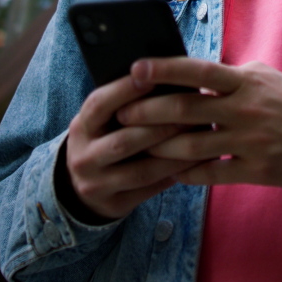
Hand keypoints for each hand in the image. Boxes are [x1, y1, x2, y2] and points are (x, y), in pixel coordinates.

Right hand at [64, 75, 189, 220]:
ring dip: (173, 155)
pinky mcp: (113, 204)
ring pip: (141, 170)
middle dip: (160, 127)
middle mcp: (84, 156)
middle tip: (191, 114)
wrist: (85, 185)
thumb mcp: (103, 119)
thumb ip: (124, 103)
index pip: (100, 104)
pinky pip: (149, 190)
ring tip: (199, 140)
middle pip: (124, 141)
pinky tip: (193, 162)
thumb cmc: (105, 137)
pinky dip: (173, 174)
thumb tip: (165, 77)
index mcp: (82, 126)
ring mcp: (96, 184)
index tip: (154, 76)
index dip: (125, 90)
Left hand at [117, 57, 281, 188]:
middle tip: (122, 112)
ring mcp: (250, 141)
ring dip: (161, 147)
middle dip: (148, 111)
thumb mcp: (261, 77)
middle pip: (187, 110)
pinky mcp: (256, 170)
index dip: (165, 69)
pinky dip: (187, 173)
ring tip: (137, 145)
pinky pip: (212, 174)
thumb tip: (188, 71)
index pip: (198, 70)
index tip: (136, 68)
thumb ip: (227, 75)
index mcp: (244, 81)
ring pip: (193, 146)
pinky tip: (168, 172)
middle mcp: (245, 109)